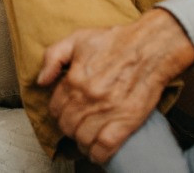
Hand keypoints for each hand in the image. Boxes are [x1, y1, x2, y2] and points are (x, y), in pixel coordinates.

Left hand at [37, 9, 193, 164]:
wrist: (151, 47)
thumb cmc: (116, 41)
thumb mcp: (77, 39)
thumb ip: (53, 57)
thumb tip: (41, 80)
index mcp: (74, 80)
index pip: (55, 109)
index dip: (59, 112)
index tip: (67, 111)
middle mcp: (88, 98)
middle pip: (67, 126)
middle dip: (70, 127)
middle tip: (78, 124)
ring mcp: (106, 111)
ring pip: (83, 139)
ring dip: (82, 141)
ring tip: (87, 137)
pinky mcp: (126, 122)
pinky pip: (104, 148)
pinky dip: (98, 154)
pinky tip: (98, 152)